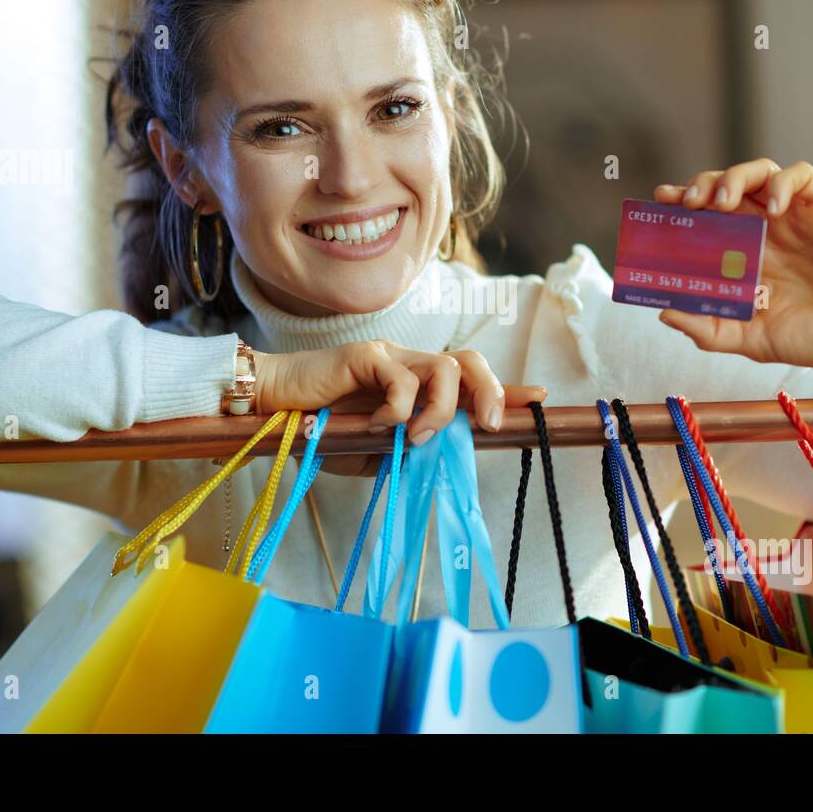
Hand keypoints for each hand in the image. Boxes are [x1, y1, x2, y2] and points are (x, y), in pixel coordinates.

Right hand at [252, 340, 547, 476]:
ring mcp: (390, 357)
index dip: (507, 389)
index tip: (540, 399)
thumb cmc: (321, 431)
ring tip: (415, 438)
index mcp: (417, 388)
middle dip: (492, 392)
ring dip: (441, 411)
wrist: (272, 410)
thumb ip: (409, 450)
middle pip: (470, 361)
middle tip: (487, 427)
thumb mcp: (375, 452)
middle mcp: (410, 366)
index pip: (471, 381)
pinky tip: (377, 425)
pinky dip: (398, 409)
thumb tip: (446, 456)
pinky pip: (402, 379)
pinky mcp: (366, 355)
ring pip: (445, 368)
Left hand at [653, 159, 812, 374]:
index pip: (705, 218)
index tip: (658, 205)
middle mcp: (766, 230)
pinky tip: (773, 208)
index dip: (680, 205)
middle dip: (701, 185)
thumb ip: (709, 329)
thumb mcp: (750, 339)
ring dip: (734, 177)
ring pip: (758, 173)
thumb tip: (664, 312)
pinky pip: (801, 175)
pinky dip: (781, 183)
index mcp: (744, 255)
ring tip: (722, 201)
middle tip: (687, 203)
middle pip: (726, 188)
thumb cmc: (812, 338)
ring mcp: (795, 216)